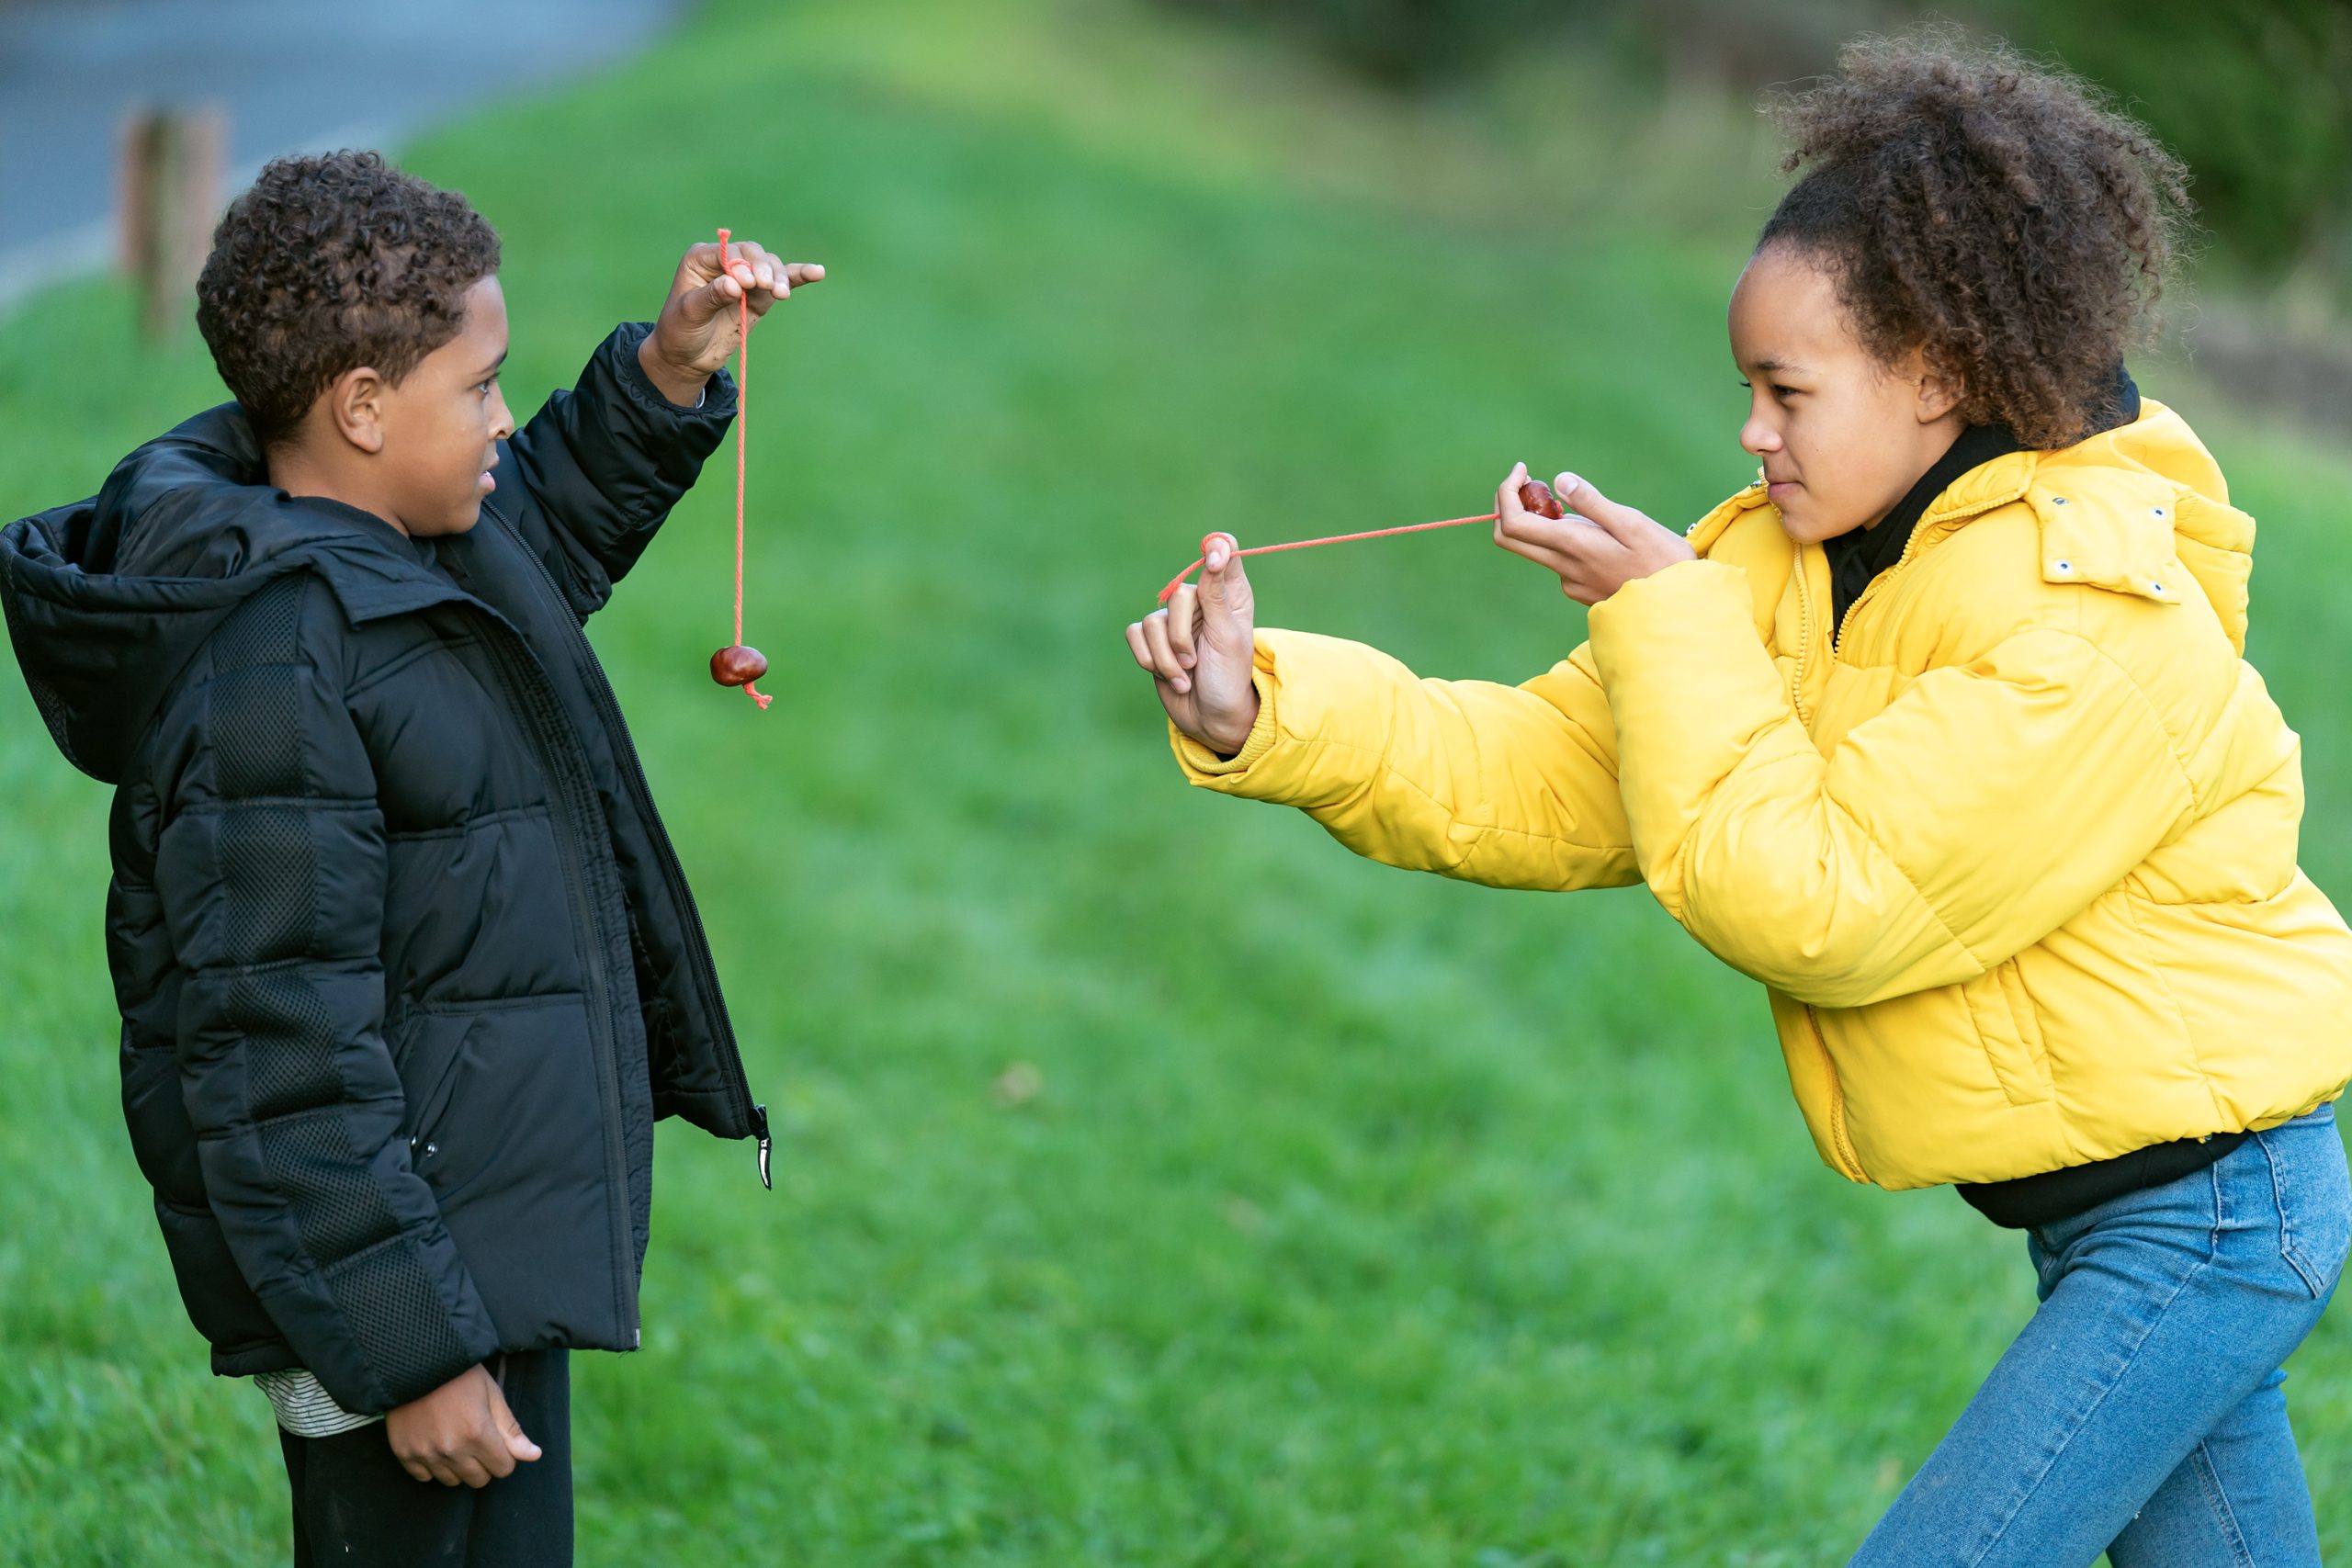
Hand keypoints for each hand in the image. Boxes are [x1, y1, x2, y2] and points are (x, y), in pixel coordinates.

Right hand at [385, 1363, 541, 1487]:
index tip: (497, 1442)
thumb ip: (511, 1430)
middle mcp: (452, 1450)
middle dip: (484, 1464)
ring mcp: (426, 1454)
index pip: (503, 1469)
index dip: (504, 1456)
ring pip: (452, 1481)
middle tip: (476, 1441)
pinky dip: (432, 1467)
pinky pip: (424, 1477)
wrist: (416, 1363)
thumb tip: (534, 1456)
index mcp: (478, 1434)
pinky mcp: (405, 1455)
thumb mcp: (493, 1396)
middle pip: (479, 1480)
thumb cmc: (461, 1376)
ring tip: (454, 1441)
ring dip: (458, 1467)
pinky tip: (434, 1445)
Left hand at [638, 238, 825, 406]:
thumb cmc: (680, 331)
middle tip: (766, 287)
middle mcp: (727, 263)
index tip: (746, 283)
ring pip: (771, 267)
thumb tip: (735, 283)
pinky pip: (783, 282)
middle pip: (754, 254)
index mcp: (703, 258)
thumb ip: (711, 296)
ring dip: (780, 278)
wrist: (687, 356)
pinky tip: (817, 272)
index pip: (729, 252)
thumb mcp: (689, 314)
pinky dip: (799, 276)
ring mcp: (747, 279)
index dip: (741, 263)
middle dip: (764, 268)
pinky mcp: (760, 296)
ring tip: (782, 295)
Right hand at [1127, 534, 1259, 754]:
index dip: (1218, 549)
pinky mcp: (1152, 640)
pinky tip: (1171, 677)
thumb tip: (1217, 548)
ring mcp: (1174, 621)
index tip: (1214, 560)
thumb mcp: (1227, 635)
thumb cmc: (1228, 678)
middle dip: (1180, 637)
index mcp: (1229, 595)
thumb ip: (1216, 593)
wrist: (1210, 718)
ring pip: (1152, 621)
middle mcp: (1201, 602)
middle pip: (1176, 594)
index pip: (1224, 553)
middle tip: (1195, 661)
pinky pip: (1135, 634)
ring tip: (1186, 677)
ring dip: (1166, 659)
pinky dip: (1149, 660)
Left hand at [1492, 463, 1694, 605]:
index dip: (1507, 493)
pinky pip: (1561, 559)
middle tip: (1531, 481)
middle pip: (1511, 537)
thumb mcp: (1632, 523)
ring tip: (1586, 510)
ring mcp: (1569, 581)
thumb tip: (1558, 481)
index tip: (1523, 470)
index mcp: (1572, 545)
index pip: (1512, 523)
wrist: (1677, 609)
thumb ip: (1592, 503)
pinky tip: (1602, 537)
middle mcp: (1563, 567)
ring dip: (1546, 520)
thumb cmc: (1662, 561)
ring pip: (1538, 546)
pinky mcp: (1579, 589)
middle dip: (1511, 504)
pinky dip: (1567, 538)